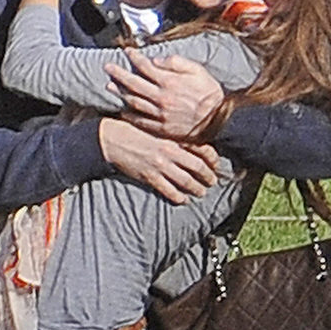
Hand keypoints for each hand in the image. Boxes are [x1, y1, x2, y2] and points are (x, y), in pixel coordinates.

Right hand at [99, 118, 219, 203]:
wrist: (113, 138)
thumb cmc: (135, 131)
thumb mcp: (159, 129)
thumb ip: (175, 137)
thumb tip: (192, 145)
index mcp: (174, 137)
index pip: (202, 148)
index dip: (213, 159)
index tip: (216, 165)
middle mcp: (170, 151)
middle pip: (198, 167)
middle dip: (208, 177)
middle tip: (212, 182)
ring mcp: (160, 165)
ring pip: (186, 181)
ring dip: (197, 189)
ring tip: (201, 193)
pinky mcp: (150, 177)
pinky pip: (169, 191)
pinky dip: (179, 197)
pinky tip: (183, 199)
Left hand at [104, 52, 223, 137]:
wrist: (219, 120)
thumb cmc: (210, 93)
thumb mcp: (197, 70)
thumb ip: (176, 62)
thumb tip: (156, 60)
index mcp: (168, 82)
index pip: (145, 66)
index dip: (134, 57)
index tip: (127, 51)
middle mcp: (160, 98)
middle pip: (134, 84)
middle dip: (119, 74)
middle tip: (108, 67)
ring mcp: (160, 115)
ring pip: (134, 102)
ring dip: (120, 94)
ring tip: (110, 87)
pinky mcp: (162, 128)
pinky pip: (141, 122)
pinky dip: (130, 116)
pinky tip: (123, 112)